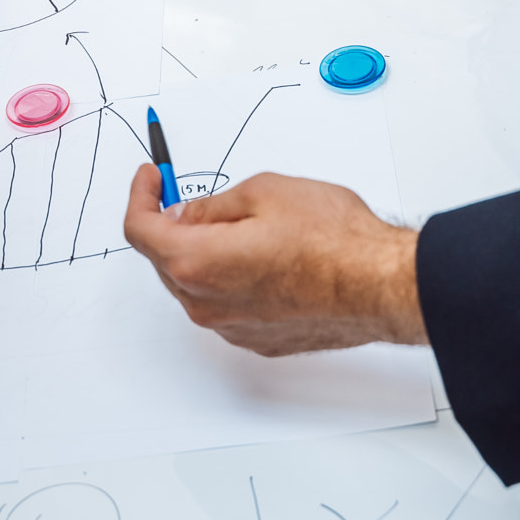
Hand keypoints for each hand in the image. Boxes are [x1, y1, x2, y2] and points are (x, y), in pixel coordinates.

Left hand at [121, 165, 425, 355]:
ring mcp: (232, 328)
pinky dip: (229, 279)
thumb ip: (211, 206)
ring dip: (201, 254)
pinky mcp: (258, 339)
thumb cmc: (331, 240)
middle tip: (187, 195)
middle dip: (170, 225)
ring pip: (196, 285)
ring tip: (238, 224)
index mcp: (197, 263)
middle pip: (164, 260)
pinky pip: (226, 305)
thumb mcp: (262, 192)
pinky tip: (260, 257)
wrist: (379, 285)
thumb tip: (187, 214)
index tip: (150, 179)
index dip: (141, 197)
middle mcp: (206, 305)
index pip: (140, 230)